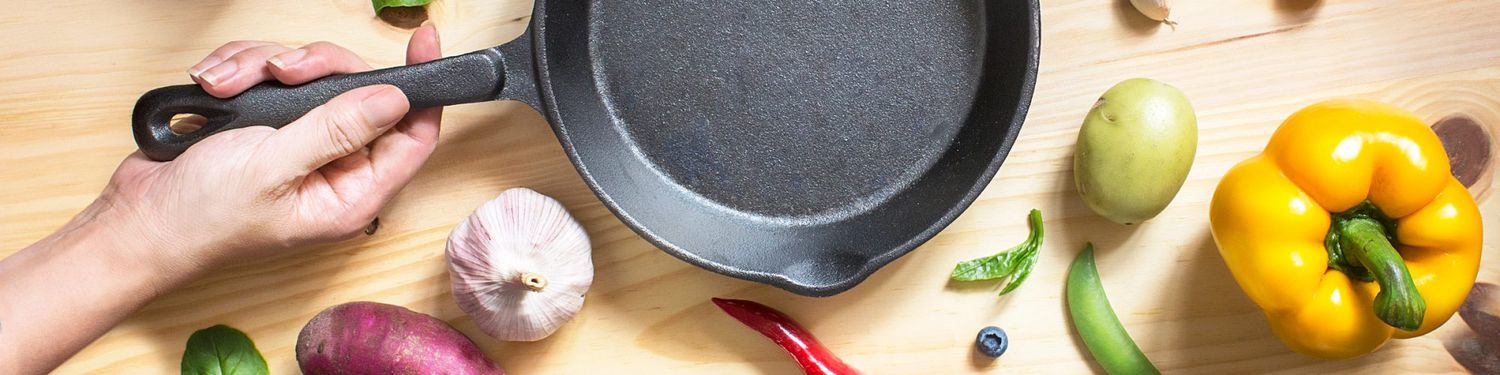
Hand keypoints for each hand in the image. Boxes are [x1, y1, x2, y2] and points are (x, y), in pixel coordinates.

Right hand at [105, 24, 443, 277]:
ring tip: (228, 86)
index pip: (413, 136)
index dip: (422, 89)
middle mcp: (333, 167)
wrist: (136, 221)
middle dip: (316, 67)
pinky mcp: (267, 122)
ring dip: (264, 66)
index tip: (423, 43)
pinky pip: (271, 74)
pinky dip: (241, 70)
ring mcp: (299, 142)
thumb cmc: (202, 217)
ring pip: (311, 75)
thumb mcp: (273, 169)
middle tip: (282, 69)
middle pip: (359, 91)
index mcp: (351, 194)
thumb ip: (336, 131)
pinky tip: (215, 85)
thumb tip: (395, 100)